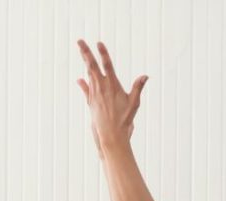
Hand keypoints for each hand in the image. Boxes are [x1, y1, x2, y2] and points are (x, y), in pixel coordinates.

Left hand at [75, 39, 147, 156]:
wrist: (111, 135)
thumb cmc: (124, 120)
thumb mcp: (134, 103)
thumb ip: (138, 88)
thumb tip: (145, 76)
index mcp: (112, 85)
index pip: (107, 65)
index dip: (103, 53)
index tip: (99, 43)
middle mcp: (101, 88)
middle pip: (91, 66)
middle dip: (86, 52)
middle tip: (79, 41)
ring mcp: (94, 95)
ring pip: (88, 75)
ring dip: (85, 62)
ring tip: (81, 52)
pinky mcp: (91, 103)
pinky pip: (86, 90)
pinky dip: (84, 84)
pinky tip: (80, 79)